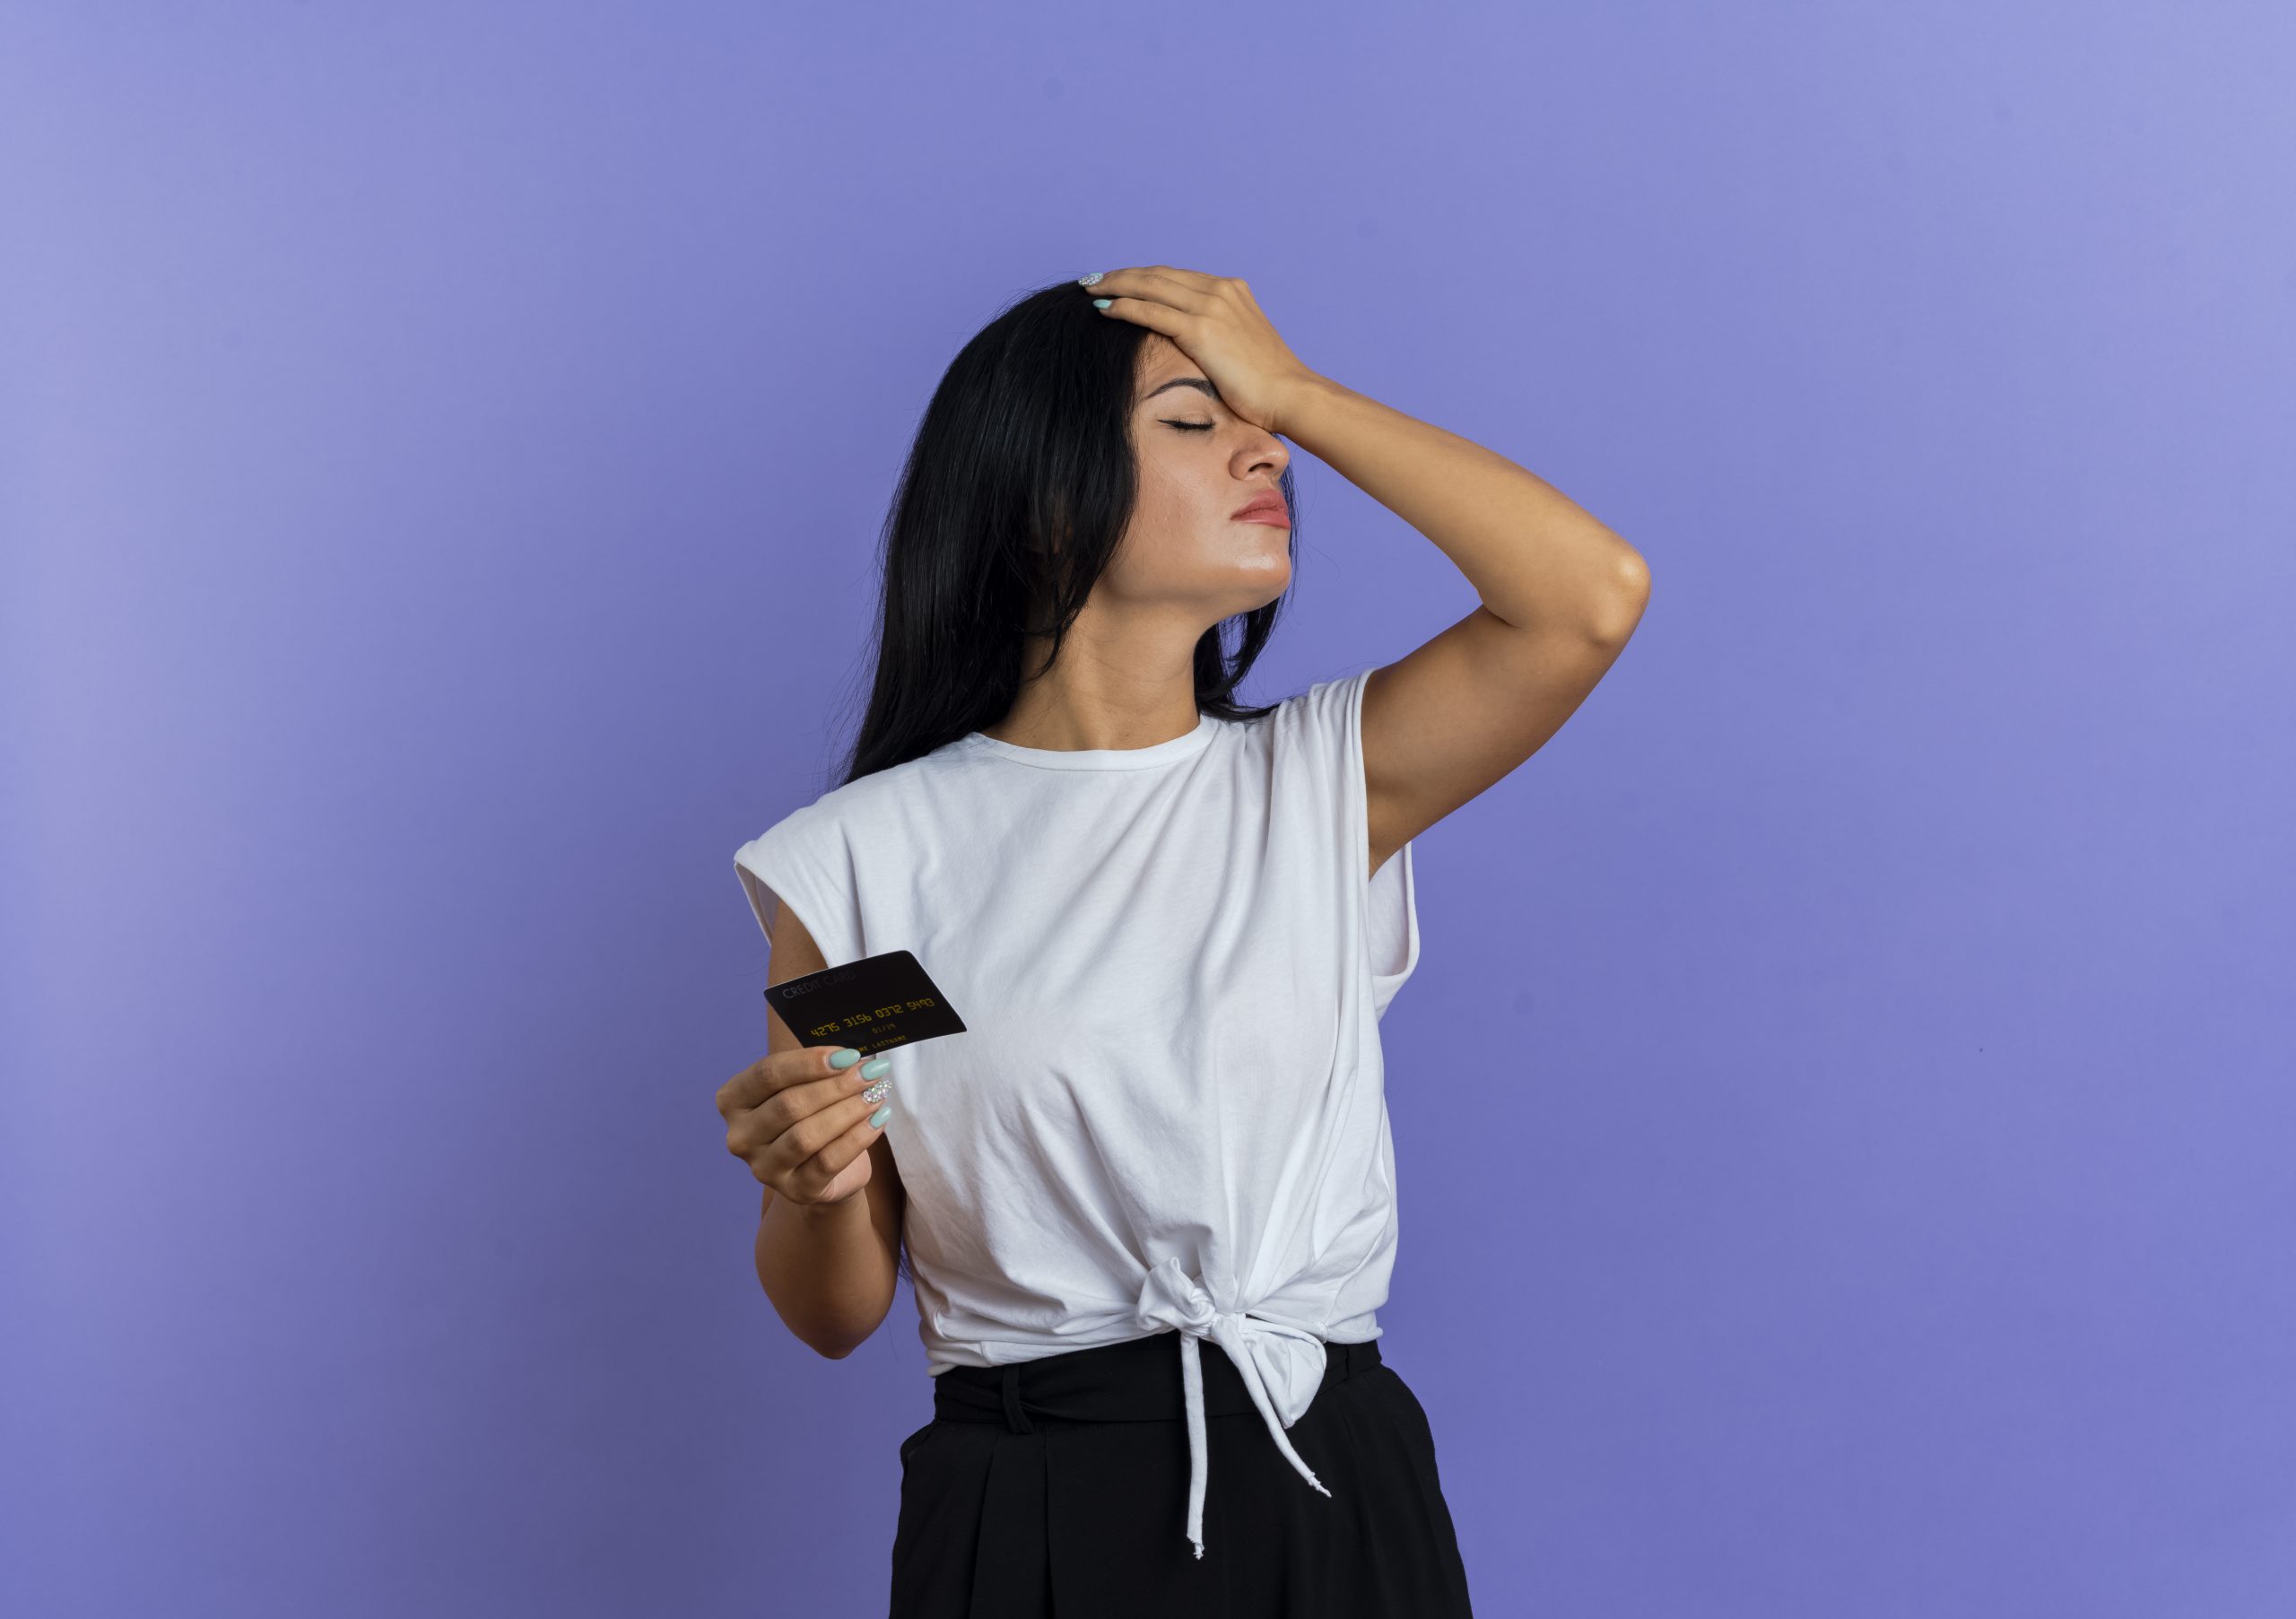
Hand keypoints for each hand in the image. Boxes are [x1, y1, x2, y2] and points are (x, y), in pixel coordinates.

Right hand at [716, 1044, 890, 1206]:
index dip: (809, 1063)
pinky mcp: (795, 1190)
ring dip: (847, 1111)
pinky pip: (828, 1162)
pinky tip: (878, 1120)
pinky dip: (857, 1138)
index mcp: (734, 1101)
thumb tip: (851, 1057)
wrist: (825, 1170)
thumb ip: (817, 1070)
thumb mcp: (804, 1088)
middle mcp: (741, 1137)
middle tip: (871, 1073)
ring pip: (806, 1136)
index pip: (768, 1074)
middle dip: (836, 1086)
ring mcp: (764, 1168)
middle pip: (789, 1105)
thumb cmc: (811, 1116)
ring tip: (876, 1094)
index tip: (848, 1055)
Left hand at [1083, 265, 1322, 435]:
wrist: (1290, 395)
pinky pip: (1152, 311)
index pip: (1176, 275)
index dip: (1144, 276)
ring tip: (1090, 289)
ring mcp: (1211, 306)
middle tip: (1093, 279)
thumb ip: (1219, 333)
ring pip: (1150, 285)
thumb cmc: (1267, 384)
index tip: (1120, 281)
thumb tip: (1195, 343)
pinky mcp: (1201, 329)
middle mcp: (1220, 290)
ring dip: (1116, 285)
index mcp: (1231, 290)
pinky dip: (1125, 306)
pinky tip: (1103, 309)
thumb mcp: (1242, 346)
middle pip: (1158, 274)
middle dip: (1122, 275)